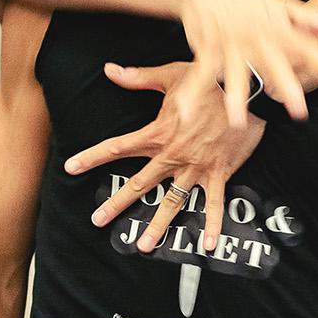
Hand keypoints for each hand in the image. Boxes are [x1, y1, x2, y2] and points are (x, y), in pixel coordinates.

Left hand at [66, 61, 266, 251]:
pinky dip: (212, 225)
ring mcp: (195, 168)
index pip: (118, 146)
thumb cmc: (209, 81)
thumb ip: (138, 77)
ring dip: (157, 226)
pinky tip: (207, 246)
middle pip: (139, 183)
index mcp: (158, 133)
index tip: (71, 167)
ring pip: (172, 202)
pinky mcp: (218, 173)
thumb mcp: (172, 76)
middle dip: (117, 203)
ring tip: (143, 246)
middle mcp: (173, 155)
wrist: (246, 94)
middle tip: (97, 221)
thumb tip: (109, 71)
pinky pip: (213, 204)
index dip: (92, 157)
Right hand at [177, 0, 317, 127]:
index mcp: (276, 29)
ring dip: (235, 98)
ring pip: (234, 75)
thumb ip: (312, 21)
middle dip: (286, 86)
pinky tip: (185, 115)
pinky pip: (198, 75)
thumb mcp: (280, 7)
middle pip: (273, 64)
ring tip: (238, 122)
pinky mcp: (207, 50)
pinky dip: (190, 94)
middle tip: (299, 112)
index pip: (302, 45)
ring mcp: (229, 45)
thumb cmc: (247, 1)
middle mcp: (255, 38)